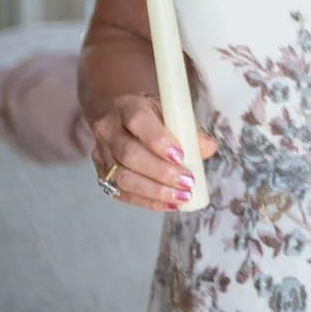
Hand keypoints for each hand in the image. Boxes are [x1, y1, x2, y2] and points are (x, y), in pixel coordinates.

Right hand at [88, 94, 214, 211]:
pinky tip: (168, 204)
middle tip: (187, 182)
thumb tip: (209, 148)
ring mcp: (101, 154)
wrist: (118, 115)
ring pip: (122, 178)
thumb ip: (188, 129)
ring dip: (155, 191)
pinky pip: (121, 193)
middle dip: (161, 172)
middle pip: (129, 155)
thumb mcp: (170, 111)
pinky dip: (146, 202)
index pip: (138, 122)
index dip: (158, 141)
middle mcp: (108, 130)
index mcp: (127, 106)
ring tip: (181, 197)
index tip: (181, 156)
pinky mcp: (101, 174)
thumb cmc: (152, 113)